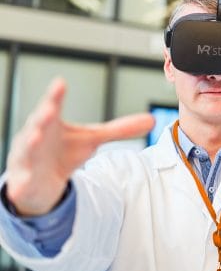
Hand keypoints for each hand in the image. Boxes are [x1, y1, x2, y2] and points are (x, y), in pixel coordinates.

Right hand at [5, 78, 155, 215]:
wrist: (39, 181)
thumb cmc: (63, 151)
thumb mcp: (92, 139)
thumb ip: (119, 129)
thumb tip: (152, 119)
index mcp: (50, 124)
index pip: (53, 106)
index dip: (56, 95)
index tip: (60, 83)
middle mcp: (34, 138)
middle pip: (37, 125)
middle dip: (42, 116)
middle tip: (48, 109)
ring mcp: (26, 160)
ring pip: (25, 151)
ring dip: (29, 144)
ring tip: (34, 138)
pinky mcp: (23, 183)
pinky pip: (19, 185)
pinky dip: (19, 186)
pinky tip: (18, 188)